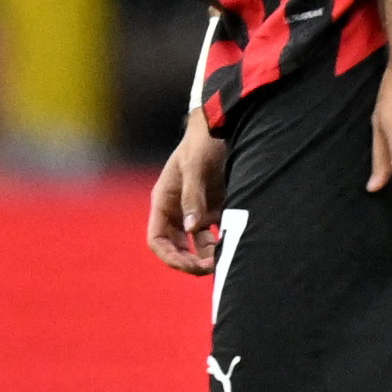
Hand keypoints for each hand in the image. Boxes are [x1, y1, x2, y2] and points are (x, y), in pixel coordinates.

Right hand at [147, 120, 228, 273]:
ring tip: (224, 261)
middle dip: (189, 261)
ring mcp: (197, 210)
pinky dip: (222, 243)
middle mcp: (178, 209)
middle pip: (176, 247)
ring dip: (207, 255)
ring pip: (197, 244)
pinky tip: (234, 246)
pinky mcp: (216, 208)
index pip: (157, 239)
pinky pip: (216, 234)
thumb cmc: (204, 141)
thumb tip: (191, 229)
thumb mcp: (195, 166)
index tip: (188, 265)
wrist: (226, 123)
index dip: (169, 256)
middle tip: (209, 268)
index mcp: (164, 201)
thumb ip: (193, 197)